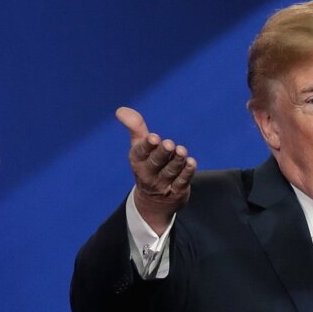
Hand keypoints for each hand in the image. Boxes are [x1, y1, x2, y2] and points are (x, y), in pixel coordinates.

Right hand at [117, 106, 194, 232]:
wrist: (154, 201)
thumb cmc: (148, 165)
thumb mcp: (139, 147)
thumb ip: (135, 127)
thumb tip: (121, 110)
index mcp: (137, 160)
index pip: (140, 153)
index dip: (147, 145)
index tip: (153, 137)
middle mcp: (148, 173)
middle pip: (156, 163)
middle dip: (162, 153)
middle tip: (169, 144)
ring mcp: (162, 184)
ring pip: (170, 171)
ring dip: (177, 161)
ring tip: (181, 151)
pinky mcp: (176, 191)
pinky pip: (182, 182)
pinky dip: (187, 173)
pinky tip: (191, 163)